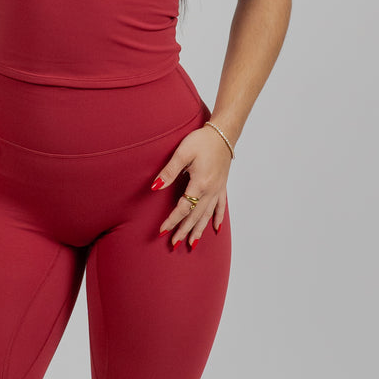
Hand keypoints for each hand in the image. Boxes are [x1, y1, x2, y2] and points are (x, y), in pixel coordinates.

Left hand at [152, 126, 230, 248]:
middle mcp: (210, 190)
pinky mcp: (221, 186)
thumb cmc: (202, 140)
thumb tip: (156, 187)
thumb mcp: (183, 153)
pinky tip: (215, 229)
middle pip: (195, 216)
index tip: (162, 231)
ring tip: (191, 243)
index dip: (172, 220)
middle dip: (184, 230)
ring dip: (198, 230)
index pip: (184, 208)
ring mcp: (218, 190)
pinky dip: (217, 218)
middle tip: (174, 244)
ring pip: (207, 215)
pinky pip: (220, 207)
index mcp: (200, 184)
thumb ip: (169, 171)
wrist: (223, 133)